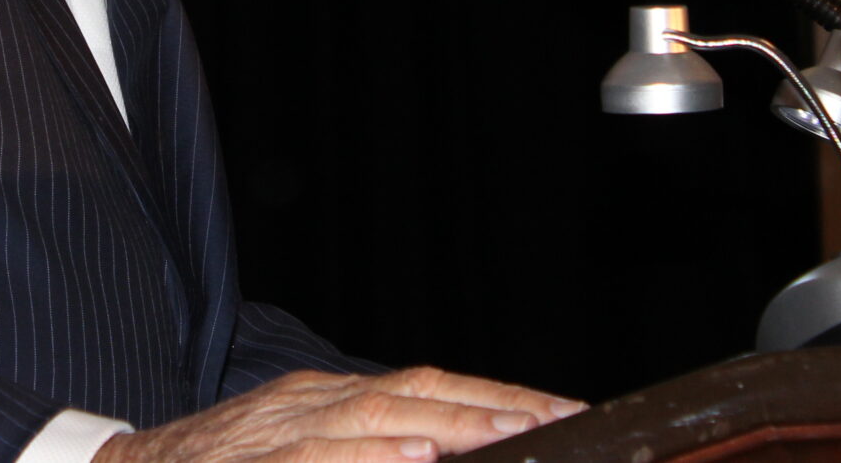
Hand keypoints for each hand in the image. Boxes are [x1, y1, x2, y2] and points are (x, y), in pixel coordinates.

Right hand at [99, 366, 585, 462]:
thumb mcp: (295, 450)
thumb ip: (361, 449)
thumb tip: (433, 454)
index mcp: (327, 398)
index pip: (425, 385)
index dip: (495, 396)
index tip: (563, 411)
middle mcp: (310, 402)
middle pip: (414, 391)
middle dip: (493, 406)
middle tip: (562, 418)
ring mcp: (278, 430)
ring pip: (374, 417)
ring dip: (449, 424)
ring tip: (510, 433)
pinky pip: (314, 457)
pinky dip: (366, 459)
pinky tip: (411, 460)